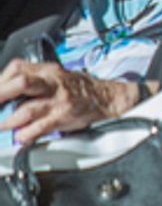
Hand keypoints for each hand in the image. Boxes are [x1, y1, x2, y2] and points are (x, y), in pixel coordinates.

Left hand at [0, 60, 139, 144]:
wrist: (107, 97)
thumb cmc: (79, 88)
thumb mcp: (56, 75)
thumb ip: (33, 80)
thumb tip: (6, 93)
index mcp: (48, 71)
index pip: (17, 68)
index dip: (1, 80)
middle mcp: (53, 83)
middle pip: (21, 83)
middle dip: (0, 94)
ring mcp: (58, 100)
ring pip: (28, 109)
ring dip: (9, 120)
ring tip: (3, 125)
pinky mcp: (63, 116)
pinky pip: (40, 127)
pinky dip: (26, 134)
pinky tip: (20, 136)